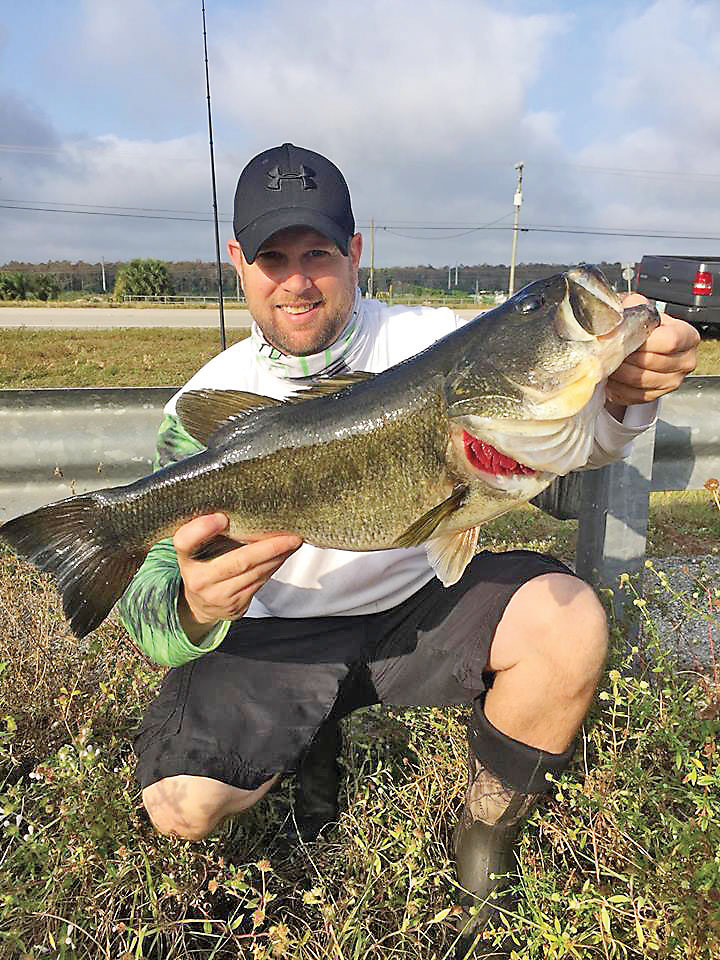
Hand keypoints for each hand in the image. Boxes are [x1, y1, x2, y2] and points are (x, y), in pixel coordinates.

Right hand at [174, 513, 301, 642]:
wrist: (200, 604)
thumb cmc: (203, 564)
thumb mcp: (197, 547)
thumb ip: (210, 530)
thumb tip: (248, 509)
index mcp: (186, 557)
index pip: (185, 541)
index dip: (202, 529)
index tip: (221, 517)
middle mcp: (199, 578)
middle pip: (238, 561)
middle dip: (269, 548)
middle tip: (290, 536)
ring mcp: (217, 595)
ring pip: (254, 573)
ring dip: (278, 557)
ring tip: (292, 542)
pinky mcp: (234, 606)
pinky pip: (259, 583)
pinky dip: (274, 567)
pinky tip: (283, 556)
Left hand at [605, 294, 699, 409]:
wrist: (644, 349)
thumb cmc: (647, 331)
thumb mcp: (644, 312)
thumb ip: (636, 306)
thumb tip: (622, 308)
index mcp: (688, 337)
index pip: (669, 340)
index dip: (643, 339)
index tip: (626, 335)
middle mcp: (685, 361)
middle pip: (651, 361)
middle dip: (626, 355)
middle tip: (609, 348)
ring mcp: (671, 382)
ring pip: (638, 379)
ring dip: (618, 370)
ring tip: (608, 360)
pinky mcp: (654, 396)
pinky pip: (631, 394)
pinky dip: (616, 385)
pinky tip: (612, 374)